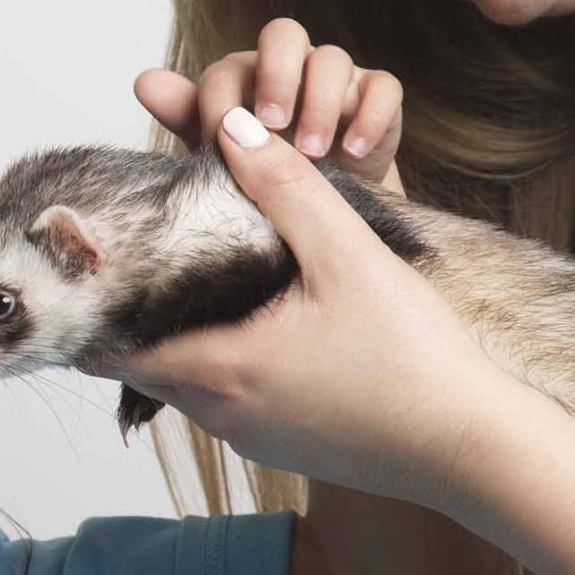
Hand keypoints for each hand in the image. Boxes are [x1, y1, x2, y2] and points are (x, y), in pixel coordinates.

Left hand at [85, 106, 524, 505]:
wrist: (473, 449)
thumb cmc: (414, 358)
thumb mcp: (348, 254)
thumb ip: (285, 186)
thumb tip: (230, 126)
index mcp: (216, 371)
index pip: (111, 348)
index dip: (102, 301)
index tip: (104, 257)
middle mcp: (220, 415)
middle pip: (145, 363)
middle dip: (141, 312)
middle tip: (151, 252)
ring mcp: (252, 439)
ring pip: (188, 383)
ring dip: (187, 336)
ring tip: (203, 277)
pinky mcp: (284, 448)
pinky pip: (231, 401)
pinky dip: (226, 363)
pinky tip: (264, 324)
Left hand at [134, 18, 406, 192]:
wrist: (331, 218)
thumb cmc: (267, 184)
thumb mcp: (223, 158)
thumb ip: (188, 117)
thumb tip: (143, 81)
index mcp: (246, 80)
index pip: (228, 67)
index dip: (220, 100)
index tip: (220, 147)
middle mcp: (291, 69)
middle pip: (282, 34)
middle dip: (274, 76)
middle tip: (270, 125)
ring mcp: (337, 80)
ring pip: (331, 58)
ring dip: (318, 103)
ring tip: (312, 155)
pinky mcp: (376, 99)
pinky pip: (382, 86)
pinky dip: (369, 115)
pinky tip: (354, 152)